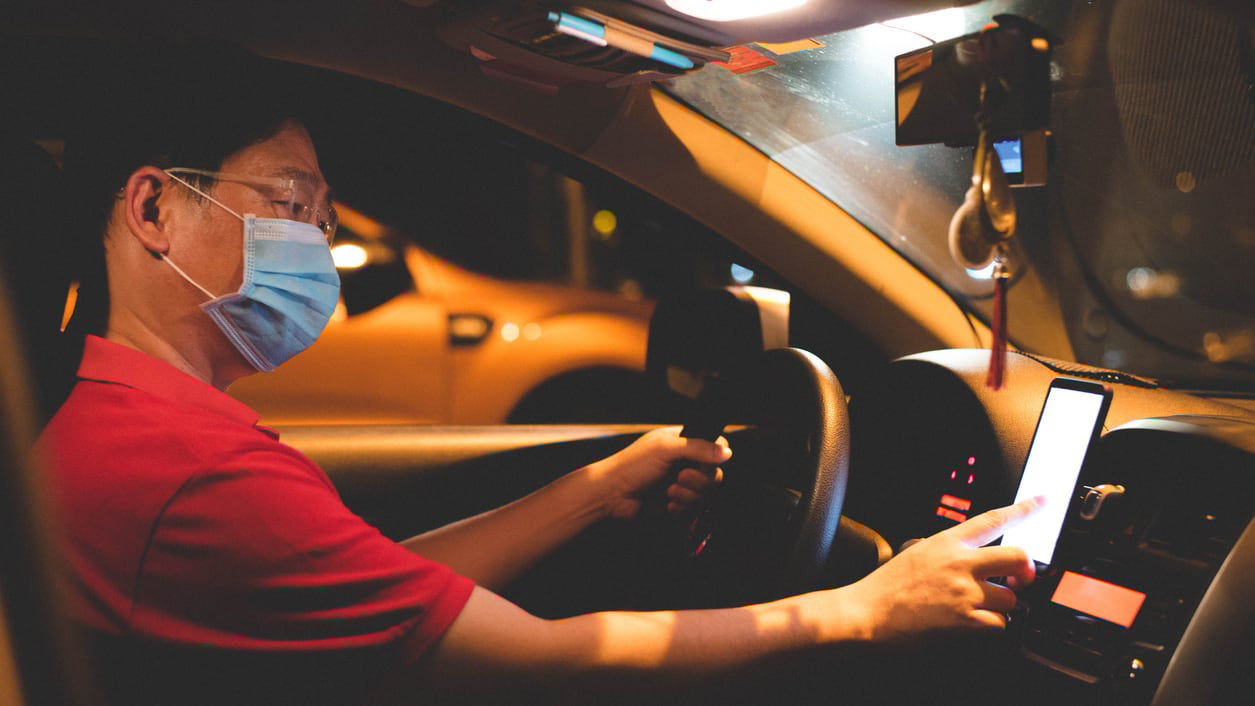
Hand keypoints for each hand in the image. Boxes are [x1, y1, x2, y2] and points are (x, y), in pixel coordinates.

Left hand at [586, 427, 730, 519]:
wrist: (612, 495)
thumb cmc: (632, 466)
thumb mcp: (665, 449)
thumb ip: (697, 447)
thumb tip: (727, 452)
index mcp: (682, 442)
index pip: (716, 445)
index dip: (714, 457)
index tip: (702, 462)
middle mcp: (685, 462)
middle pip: (714, 473)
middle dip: (698, 480)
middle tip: (678, 477)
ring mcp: (682, 483)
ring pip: (706, 493)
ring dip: (688, 495)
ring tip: (668, 491)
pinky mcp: (678, 503)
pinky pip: (694, 509)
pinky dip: (681, 508)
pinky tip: (666, 503)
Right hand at [842, 497, 1041, 640]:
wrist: (866, 614)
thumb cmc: (885, 588)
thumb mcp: (915, 554)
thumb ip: (947, 553)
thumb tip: (975, 562)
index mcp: (946, 542)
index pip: (992, 520)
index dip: (1022, 510)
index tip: (1042, 502)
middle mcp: (960, 563)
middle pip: (1018, 558)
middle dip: (1024, 571)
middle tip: (1017, 580)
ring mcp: (965, 591)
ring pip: (1010, 597)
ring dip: (999, 606)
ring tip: (974, 610)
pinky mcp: (967, 620)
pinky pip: (1000, 624)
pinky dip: (991, 628)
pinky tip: (970, 626)